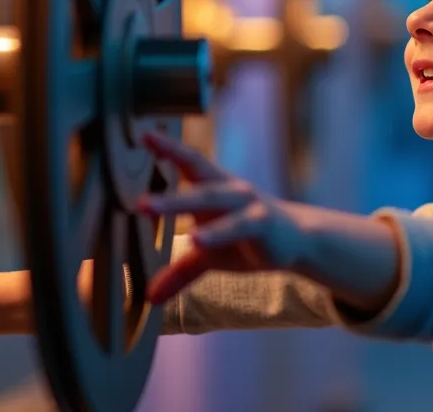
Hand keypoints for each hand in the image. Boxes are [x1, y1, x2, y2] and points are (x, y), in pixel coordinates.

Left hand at [138, 133, 313, 304]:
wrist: (299, 241)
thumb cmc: (247, 239)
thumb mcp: (209, 255)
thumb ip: (179, 271)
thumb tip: (151, 298)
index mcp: (213, 185)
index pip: (188, 161)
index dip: (167, 147)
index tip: (143, 134)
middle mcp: (228, 188)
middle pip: (193, 177)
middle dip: (163, 179)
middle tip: (133, 191)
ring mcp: (245, 203)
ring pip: (208, 199)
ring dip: (177, 202)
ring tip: (148, 207)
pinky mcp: (261, 222)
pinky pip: (235, 226)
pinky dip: (215, 233)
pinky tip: (197, 241)